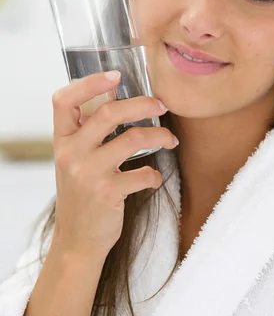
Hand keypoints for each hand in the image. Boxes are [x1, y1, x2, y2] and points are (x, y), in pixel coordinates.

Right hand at [50, 71, 176, 262]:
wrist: (77, 239)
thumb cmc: (82, 194)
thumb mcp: (75, 160)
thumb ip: (88, 133)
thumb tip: (119, 99)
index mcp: (62, 140)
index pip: (64, 101)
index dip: (89, 82)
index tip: (116, 75)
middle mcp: (71, 153)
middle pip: (109, 113)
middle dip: (143, 104)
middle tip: (161, 105)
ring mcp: (88, 174)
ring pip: (133, 138)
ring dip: (160, 135)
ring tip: (170, 140)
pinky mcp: (107, 193)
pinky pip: (143, 173)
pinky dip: (155, 175)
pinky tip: (154, 178)